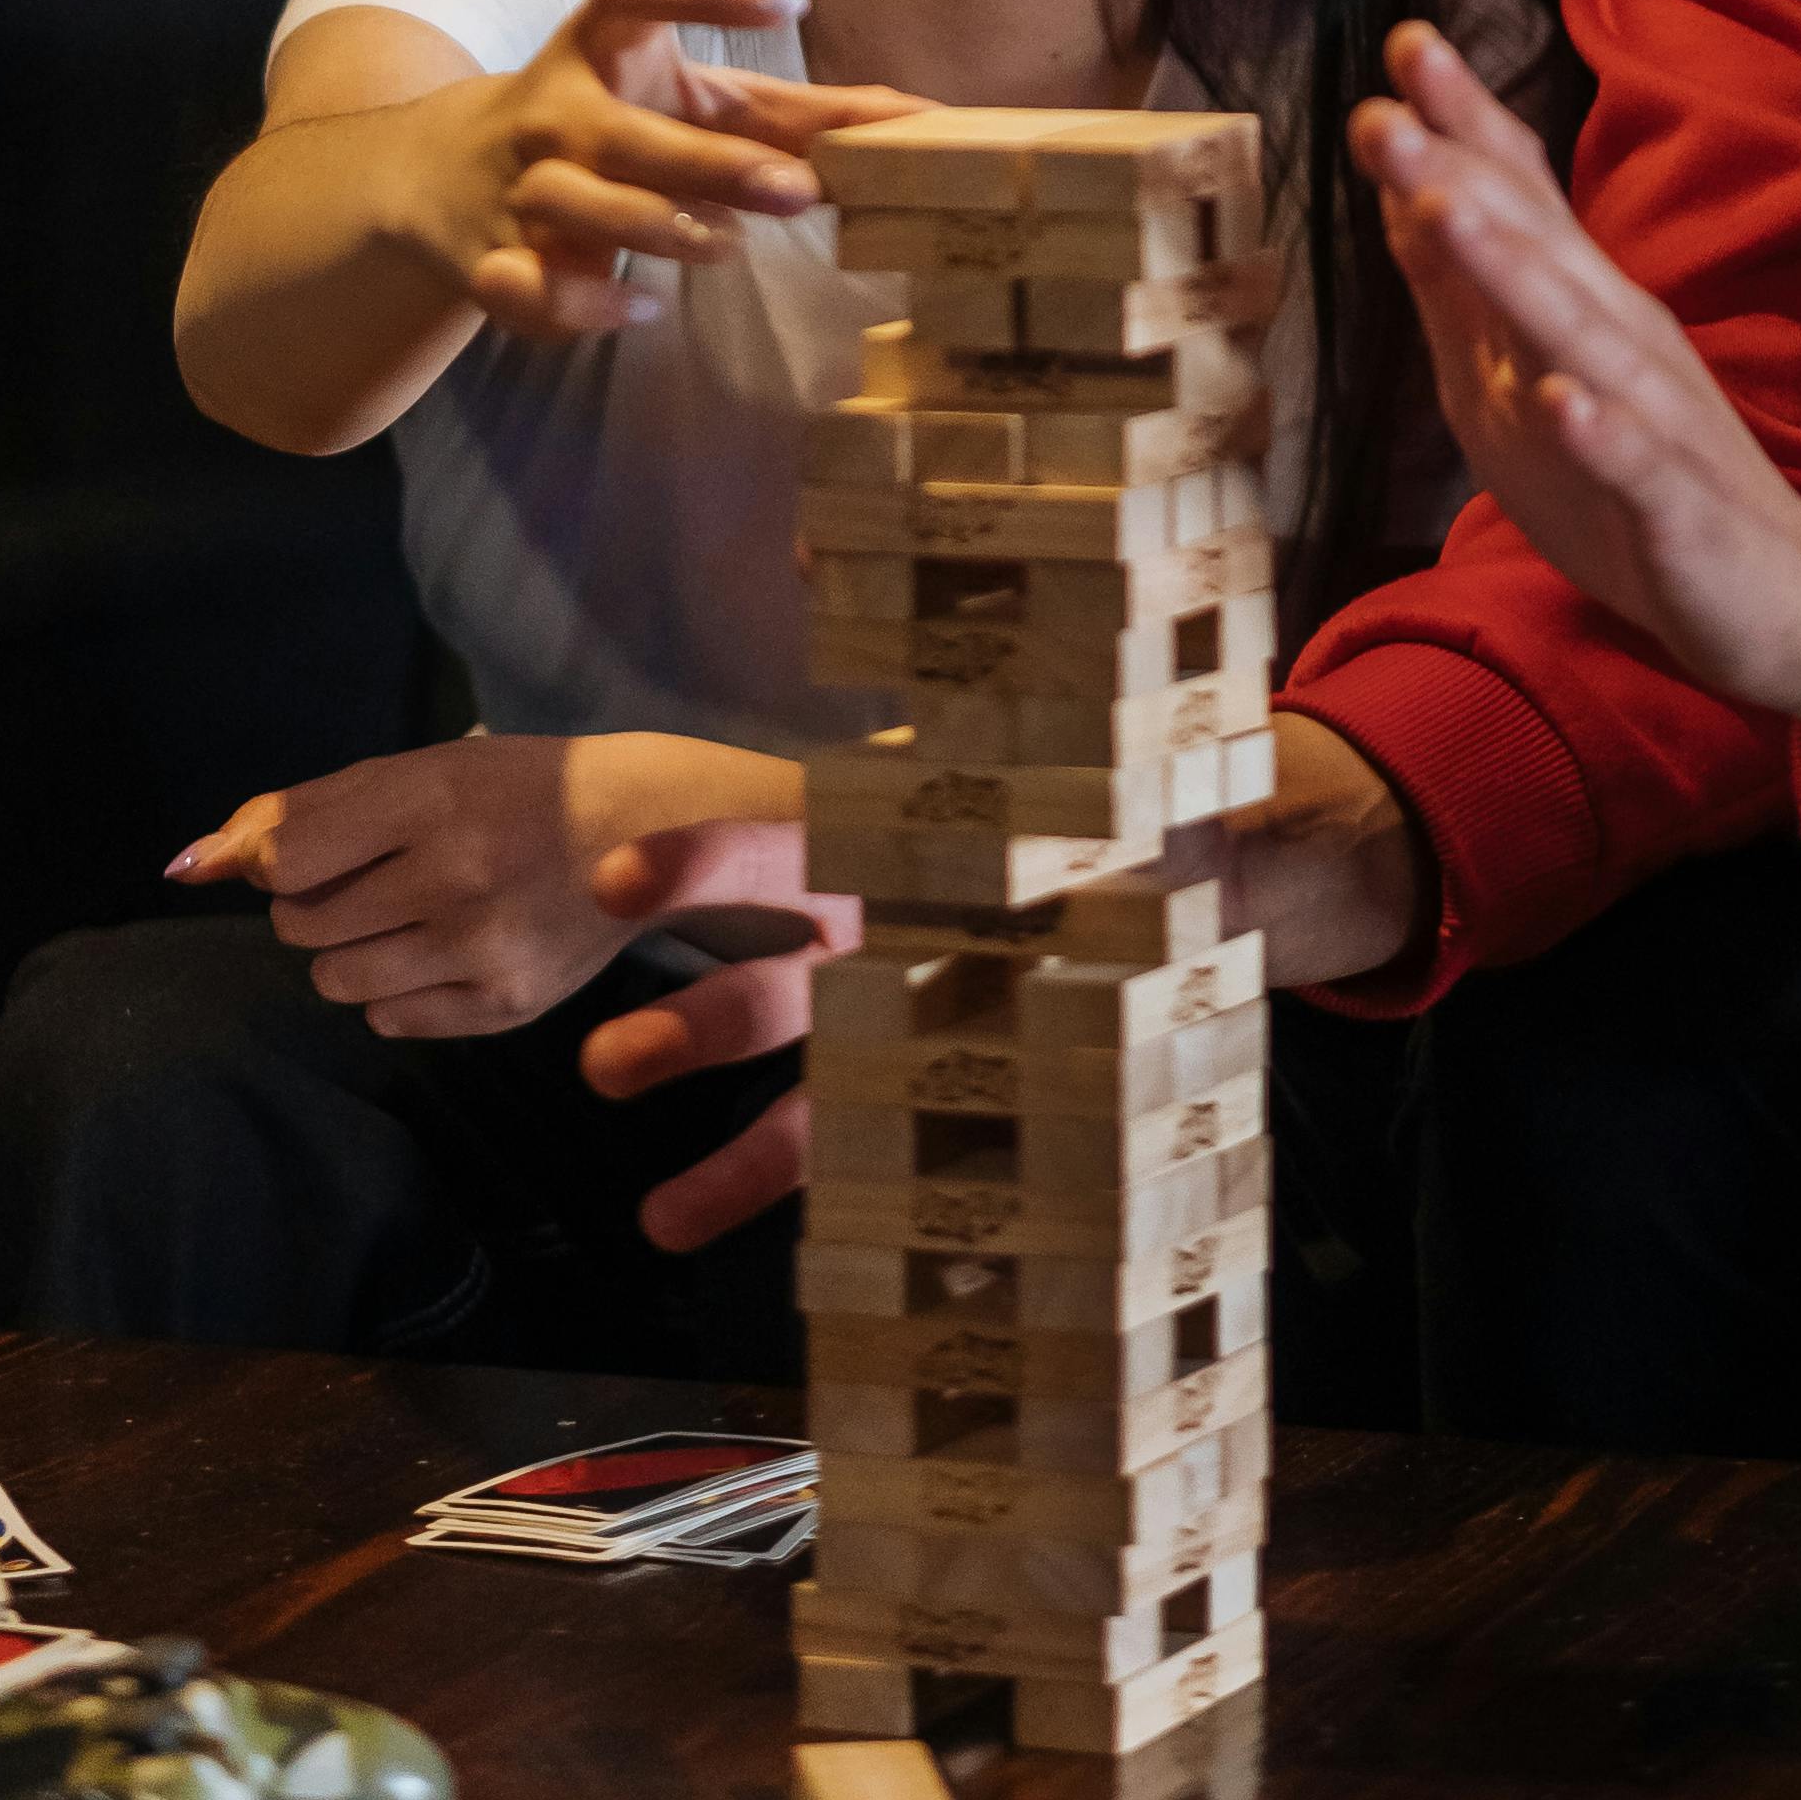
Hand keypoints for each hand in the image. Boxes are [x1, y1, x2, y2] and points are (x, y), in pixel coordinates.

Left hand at [166, 730, 804, 1037]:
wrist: (652, 828)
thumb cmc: (515, 789)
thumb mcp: (416, 771)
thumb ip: (298, 811)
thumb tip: (186, 866)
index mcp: (435, 795)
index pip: (285, 860)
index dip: (280, 864)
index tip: (321, 854)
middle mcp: (460, 873)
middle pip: (302, 927)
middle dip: (315, 908)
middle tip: (377, 881)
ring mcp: (487, 947)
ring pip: (337, 981)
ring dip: (348, 953)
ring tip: (405, 919)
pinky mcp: (509, 1005)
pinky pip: (389, 1019)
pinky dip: (396, 988)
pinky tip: (443, 950)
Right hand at [414, 0, 916, 344]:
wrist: (446, 175)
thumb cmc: (615, 122)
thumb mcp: (695, 103)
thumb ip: (802, 115)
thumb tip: (926, 120)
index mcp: (600, 46)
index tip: (791, 0)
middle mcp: (551, 107)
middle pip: (623, 130)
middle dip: (712, 163)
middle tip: (800, 188)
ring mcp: (518, 185)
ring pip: (572, 204)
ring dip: (654, 228)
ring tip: (725, 245)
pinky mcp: (494, 259)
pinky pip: (526, 287)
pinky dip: (581, 306)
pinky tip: (641, 309)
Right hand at [573, 713, 1430, 1254]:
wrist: (1194, 875)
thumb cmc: (1120, 797)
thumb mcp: (1082, 736)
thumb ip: (1019, 678)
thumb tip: (888, 566)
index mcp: (899, 842)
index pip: (777, 841)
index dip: (699, 862)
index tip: (618, 881)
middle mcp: (873, 929)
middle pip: (764, 976)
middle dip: (689, 1020)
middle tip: (606, 1066)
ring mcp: (887, 1016)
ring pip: (792, 1084)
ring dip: (722, 1148)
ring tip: (654, 1213)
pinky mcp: (919, 1087)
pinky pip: (846, 1146)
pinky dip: (782, 1192)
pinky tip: (706, 1233)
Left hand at [1350, 23, 1800, 780]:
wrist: (1780, 597)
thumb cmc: (1637, 483)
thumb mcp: (1525, 386)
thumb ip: (1471, 297)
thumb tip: (1409, 198)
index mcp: (1586, 308)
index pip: (1523, 200)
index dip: (1467, 127)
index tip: (1407, 43)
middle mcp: (1625, 339)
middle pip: (1540, 245)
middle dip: (1462, 175)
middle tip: (1387, 109)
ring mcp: (1657, 418)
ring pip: (1582, 337)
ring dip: (1515, 272)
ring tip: (1448, 212)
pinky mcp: (1681, 504)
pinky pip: (1638, 462)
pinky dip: (1600, 429)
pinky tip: (1565, 401)